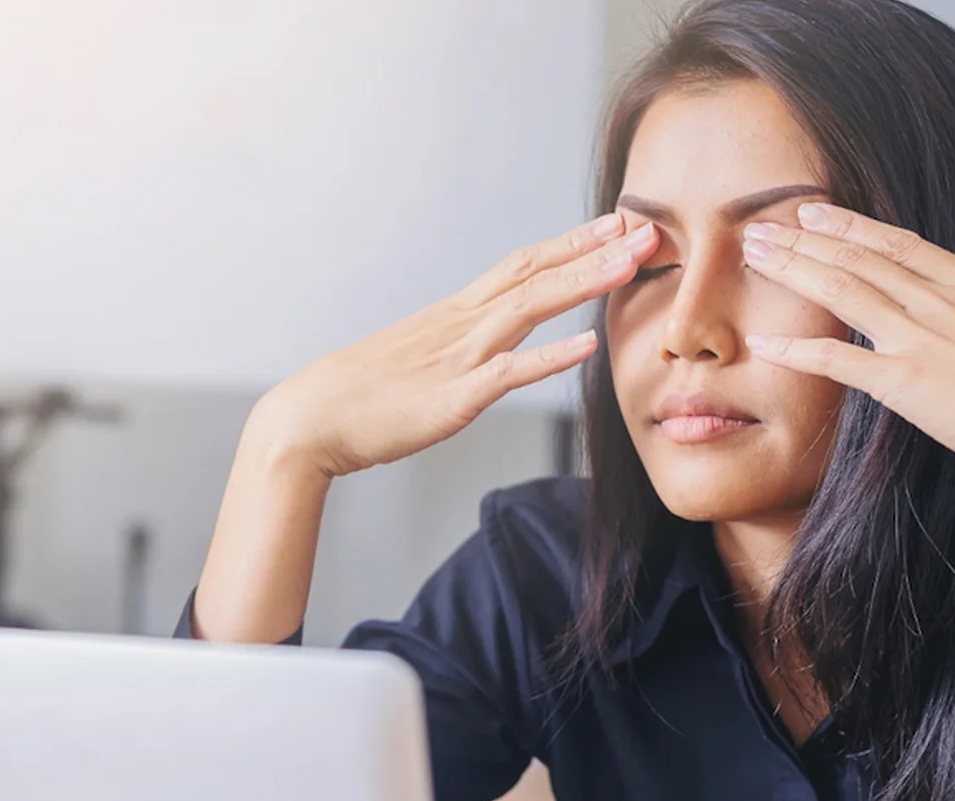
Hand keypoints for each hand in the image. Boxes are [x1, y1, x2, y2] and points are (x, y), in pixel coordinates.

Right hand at [257, 215, 660, 477]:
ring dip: (583, 283)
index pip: (521, 266)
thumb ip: (452, 350)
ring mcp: (456, 358)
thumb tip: (483, 349)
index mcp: (452, 316)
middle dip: (593, 249)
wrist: (307, 420)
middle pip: (535, 273)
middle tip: (647, 227)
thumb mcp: (413, 362)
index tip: (613, 225)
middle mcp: (459, 326)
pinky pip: (508, 373)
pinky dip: (550, 357)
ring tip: (631, 265)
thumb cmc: (355, 398)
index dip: (570, 244)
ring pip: (529, 308)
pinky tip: (587, 344)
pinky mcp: (452, 399)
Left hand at [737, 203, 954, 480]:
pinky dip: (797, 351)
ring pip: (841, 291)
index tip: (818, 214)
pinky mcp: (903, 380)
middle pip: (860, 259)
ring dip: (793, 271)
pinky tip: (764, 343)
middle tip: (762, 227)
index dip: (854, 228)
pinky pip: (836, 362)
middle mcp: (944, 302)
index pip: (903, 247)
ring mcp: (920, 337)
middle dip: (806, 241)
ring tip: (754, 256)